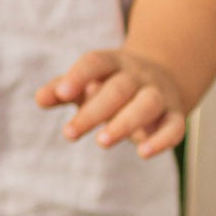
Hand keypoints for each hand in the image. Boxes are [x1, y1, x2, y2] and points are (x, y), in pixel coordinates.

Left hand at [36, 48, 188, 157]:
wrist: (163, 75)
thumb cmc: (111, 84)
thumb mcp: (86, 83)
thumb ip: (61, 90)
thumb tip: (40, 98)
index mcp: (113, 63)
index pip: (96, 62)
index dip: (79, 76)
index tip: (61, 93)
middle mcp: (138, 76)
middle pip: (119, 88)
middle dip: (94, 111)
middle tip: (69, 133)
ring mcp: (159, 94)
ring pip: (147, 104)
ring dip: (125, 123)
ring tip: (101, 142)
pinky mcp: (175, 115)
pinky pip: (175, 126)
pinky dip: (162, 140)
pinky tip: (143, 152)